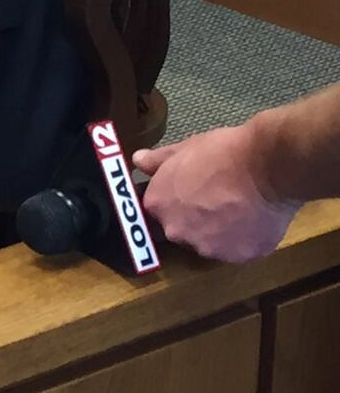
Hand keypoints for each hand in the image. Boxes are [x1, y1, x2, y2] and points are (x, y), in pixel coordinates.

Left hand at [134, 124, 302, 262]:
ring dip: (217, 232)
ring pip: (209, 243)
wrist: (267, 167)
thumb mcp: (183, 148)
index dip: (171, 202)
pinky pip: (237, 250)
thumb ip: (157, 160)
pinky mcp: (239, 257)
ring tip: (236, 209)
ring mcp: (208, 248)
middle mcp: (177, 232)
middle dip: (192, 219)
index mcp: (158, 205)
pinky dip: (242, 239)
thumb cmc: (221, 152)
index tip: (186, 193)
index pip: (155, 211)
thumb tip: (138, 161)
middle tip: (213, 199)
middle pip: (180, 231)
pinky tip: (252, 219)